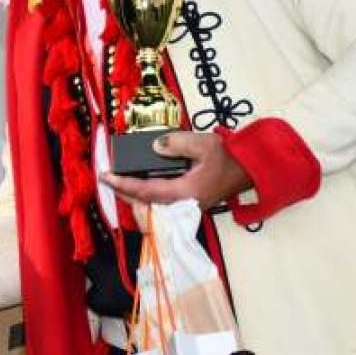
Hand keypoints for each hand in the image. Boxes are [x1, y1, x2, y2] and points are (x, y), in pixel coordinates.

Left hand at [101, 131, 250, 210]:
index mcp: (184, 193)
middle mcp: (183, 205)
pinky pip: (162, 207)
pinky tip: (142, 187)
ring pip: (152, 210)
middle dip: (123, 194)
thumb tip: (156, 146)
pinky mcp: (189, 205)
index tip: (105, 176)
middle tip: (109, 179)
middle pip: (144, 207)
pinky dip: (147, 199)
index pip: (145, 192)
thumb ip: (176, 143)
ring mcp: (186, 207)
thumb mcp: (202, 143)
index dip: (122, 184)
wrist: (250, 169)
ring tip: (121, 183)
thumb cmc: (229, 158)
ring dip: (134, 198)